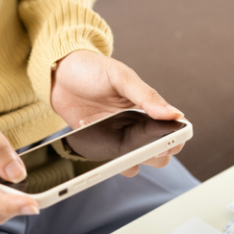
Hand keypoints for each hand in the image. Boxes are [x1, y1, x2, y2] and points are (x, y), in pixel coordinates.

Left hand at [51, 50, 185, 176]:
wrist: (57, 75)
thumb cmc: (91, 69)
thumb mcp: (121, 77)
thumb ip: (147, 96)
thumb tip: (175, 114)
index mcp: (148, 107)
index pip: (173, 130)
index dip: (175, 140)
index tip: (166, 141)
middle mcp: (136, 126)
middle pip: (159, 153)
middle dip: (155, 155)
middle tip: (142, 146)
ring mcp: (118, 137)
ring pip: (136, 163)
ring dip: (132, 162)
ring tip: (119, 148)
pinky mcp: (99, 145)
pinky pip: (110, 163)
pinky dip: (108, 164)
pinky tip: (99, 147)